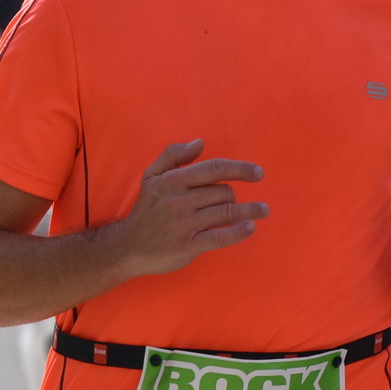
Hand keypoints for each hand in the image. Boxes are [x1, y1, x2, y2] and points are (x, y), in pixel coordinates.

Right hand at [111, 140, 266, 276]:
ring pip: (225, 212)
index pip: (214, 169)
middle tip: (235, 202)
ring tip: (262, 211)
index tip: (258, 173)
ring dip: (248, 211)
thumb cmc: (146, 209)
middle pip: (222, 192)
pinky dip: (238, 231)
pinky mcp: (187, 246)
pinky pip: (220, 236)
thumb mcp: (151, 176)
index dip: (240, 169)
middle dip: (233, 196)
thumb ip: (174, 155)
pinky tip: (250, 227)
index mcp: (172, 181)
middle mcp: (178, 201)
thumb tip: (200, 142)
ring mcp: (183, 224)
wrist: (128, 246)